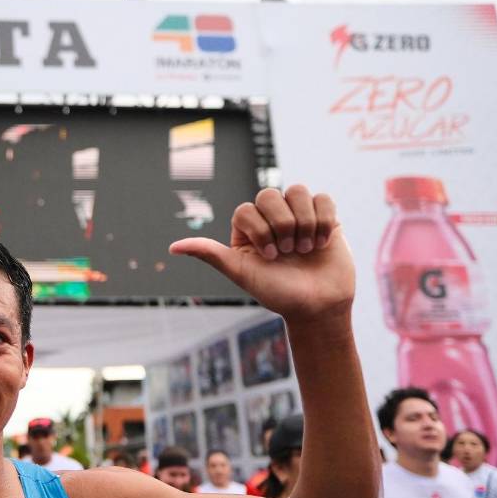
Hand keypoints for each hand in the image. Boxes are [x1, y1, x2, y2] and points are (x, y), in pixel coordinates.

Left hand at [170, 185, 352, 323]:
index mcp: (248, 229)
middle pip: (269, 194)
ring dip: (303, 223)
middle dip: (281, 225)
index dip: (259, 230)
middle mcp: (271, 218)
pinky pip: (322, 198)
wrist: (317, 306)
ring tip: (306, 248)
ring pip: (296, 191)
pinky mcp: (324, 216)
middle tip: (287, 252)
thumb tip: (173, 248)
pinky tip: (321, 243)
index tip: (269, 256)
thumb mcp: (241, 273)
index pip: (245, 209)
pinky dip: (323, 220)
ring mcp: (298, 215)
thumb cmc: (277, 292)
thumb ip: (210, 255)